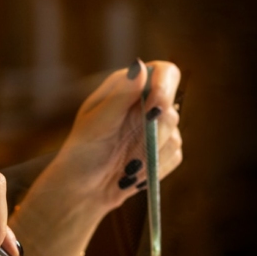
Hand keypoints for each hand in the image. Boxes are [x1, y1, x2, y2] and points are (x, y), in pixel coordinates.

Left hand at [50, 59, 182, 208]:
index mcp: (130, 88)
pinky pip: (174, 157)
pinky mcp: (165, 153)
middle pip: (172, 109)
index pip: (164, 73)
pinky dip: (154, 168)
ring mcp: (158, 130)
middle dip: (153, 133)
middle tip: (130, 150)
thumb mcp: (96, 123)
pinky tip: (133, 173)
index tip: (156, 105)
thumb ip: (121, 96)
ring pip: (174, 137)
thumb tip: (140, 66)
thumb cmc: (81, 152)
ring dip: (149, 155)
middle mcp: (147, 106)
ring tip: (124, 165)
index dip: (166, 86)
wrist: (83, 189)